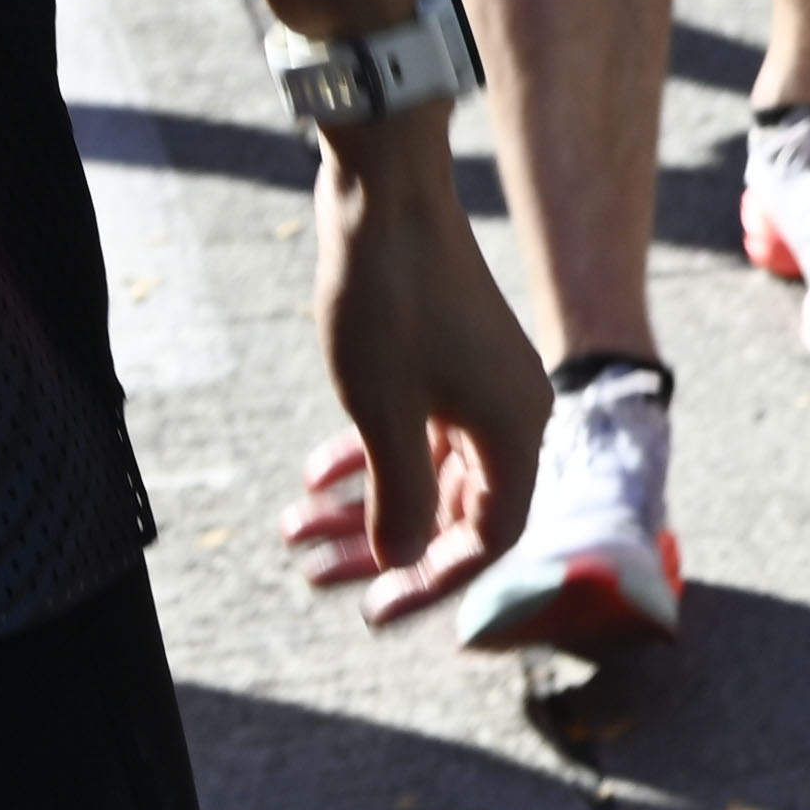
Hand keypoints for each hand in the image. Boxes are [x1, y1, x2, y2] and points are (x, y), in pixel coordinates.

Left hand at [291, 120, 548, 625]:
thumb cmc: (391, 305)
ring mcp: (478, 388)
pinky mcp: (448, 364)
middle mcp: (509, 414)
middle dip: (380, 547)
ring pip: (424, 473)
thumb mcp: (383, 413)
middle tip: (313, 576)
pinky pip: (415, 433)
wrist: (386, 202)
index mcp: (516, 430)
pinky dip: (366, 458)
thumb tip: (402, 561)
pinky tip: (315, 472)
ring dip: (362, 505)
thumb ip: (396, 498)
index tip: (370, 608)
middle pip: (453, 511)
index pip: (491, 537)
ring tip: (293, 528)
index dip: (433, 581)